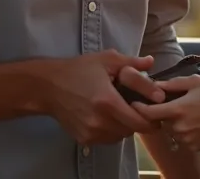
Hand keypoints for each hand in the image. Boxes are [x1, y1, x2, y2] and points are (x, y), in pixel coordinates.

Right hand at [42, 50, 162, 144]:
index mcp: (108, 102)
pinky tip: (106, 116)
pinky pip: (107, 139)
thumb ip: (131, 63)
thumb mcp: (105, 60)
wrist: (47, 87)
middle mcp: (100, 122)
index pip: (140, 122)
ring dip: (124, 126)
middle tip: (135, 106)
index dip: (151, 118)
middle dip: (138, 120)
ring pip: (120, 137)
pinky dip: (111, 131)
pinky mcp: (84, 139)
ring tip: (119, 110)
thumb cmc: (78, 70)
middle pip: (132, 130)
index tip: (152, 109)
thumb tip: (151, 62)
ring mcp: (91, 133)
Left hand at [133, 75, 199, 152]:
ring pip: (172, 130)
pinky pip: (184, 138)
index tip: (135, 103)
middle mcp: (180, 128)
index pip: (147, 113)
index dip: (139, 108)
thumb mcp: (196, 82)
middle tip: (180, 103)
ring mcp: (188, 140)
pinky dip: (187, 131)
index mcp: (177, 110)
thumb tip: (155, 85)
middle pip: (161, 122)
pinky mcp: (196, 147)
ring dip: (177, 122)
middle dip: (165, 113)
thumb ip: (172, 84)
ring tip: (194, 111)